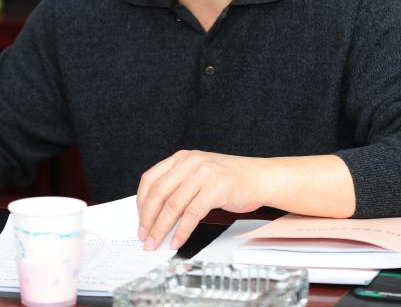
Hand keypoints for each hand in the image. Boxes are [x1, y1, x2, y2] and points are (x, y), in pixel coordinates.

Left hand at [136, 150, 265, 250]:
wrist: (261, 177)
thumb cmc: (231, 179)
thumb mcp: (200, 173)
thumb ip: (179, 185)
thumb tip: (156, 212)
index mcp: (182, 158)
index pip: (151, 179)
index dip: (141, 202)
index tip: (140, 220)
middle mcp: (191, 162)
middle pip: (158, 193)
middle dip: (147, 219)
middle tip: (144, 237)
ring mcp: (203, 174)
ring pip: (173, 205)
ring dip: (161, 228)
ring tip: (156, 242)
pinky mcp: (216, 189)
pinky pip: (192, 214)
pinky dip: (181, 231)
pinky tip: (177, 241)